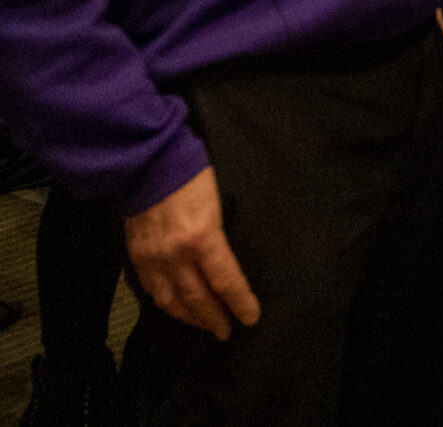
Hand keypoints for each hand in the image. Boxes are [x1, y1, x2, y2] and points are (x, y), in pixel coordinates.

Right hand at [126, 168, 259, 339]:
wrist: (148, 165)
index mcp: (202, 238)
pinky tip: (175, 309)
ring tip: (204, 325)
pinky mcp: (135, 258)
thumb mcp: (218, 206)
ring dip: (189, 317)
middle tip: (226, 332)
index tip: (250, 319)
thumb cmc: (192, 178)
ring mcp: (152, 259)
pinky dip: (165, 304)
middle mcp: (175, 255)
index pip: (225, 281)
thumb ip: (218, 240)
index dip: (239, 303)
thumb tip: (225, 269)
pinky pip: (150, 290)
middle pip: (198, 297)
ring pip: (171, 301)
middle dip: (214, 318)